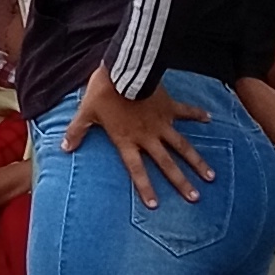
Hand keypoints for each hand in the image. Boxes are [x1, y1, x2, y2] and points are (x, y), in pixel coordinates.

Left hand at [62, 69, 210, 207]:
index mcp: (127, 140)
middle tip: (195, 197)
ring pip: (182, 146)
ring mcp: (161, 122)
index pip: (136, 169)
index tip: (155, 204)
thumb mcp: (86, 112)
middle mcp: (148, 136)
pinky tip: (209, 119)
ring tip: (210, 175)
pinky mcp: (169, 106)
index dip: (145, 187)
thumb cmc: (103, 92)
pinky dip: (197, 114)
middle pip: (167, 163)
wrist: (123, 70)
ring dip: (197, 160)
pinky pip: (186, 112)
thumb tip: (63, 147)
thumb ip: (77, 131)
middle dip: (181, 182)